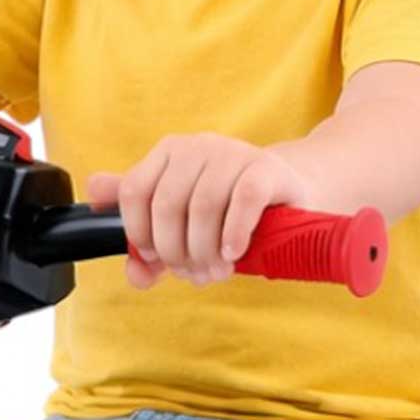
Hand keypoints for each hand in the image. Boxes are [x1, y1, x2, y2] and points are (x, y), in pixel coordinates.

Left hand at [86, 135, 313, 289]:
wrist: (285, 197)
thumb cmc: (226, 215)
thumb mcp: (183, 228)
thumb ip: (150, 250)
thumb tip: (134, 274)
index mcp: (168, 153)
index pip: (134, 190)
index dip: (139, 232)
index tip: (155, 258)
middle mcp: (197, 146)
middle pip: (167, 204)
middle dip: (175, 250)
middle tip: (192, 273)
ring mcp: (233, 152)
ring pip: (204, 205)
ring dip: (205, 250)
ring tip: (215, 271)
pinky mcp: (266, 167)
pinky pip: (244, 200)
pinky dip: (234, 233)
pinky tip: (233, 253)